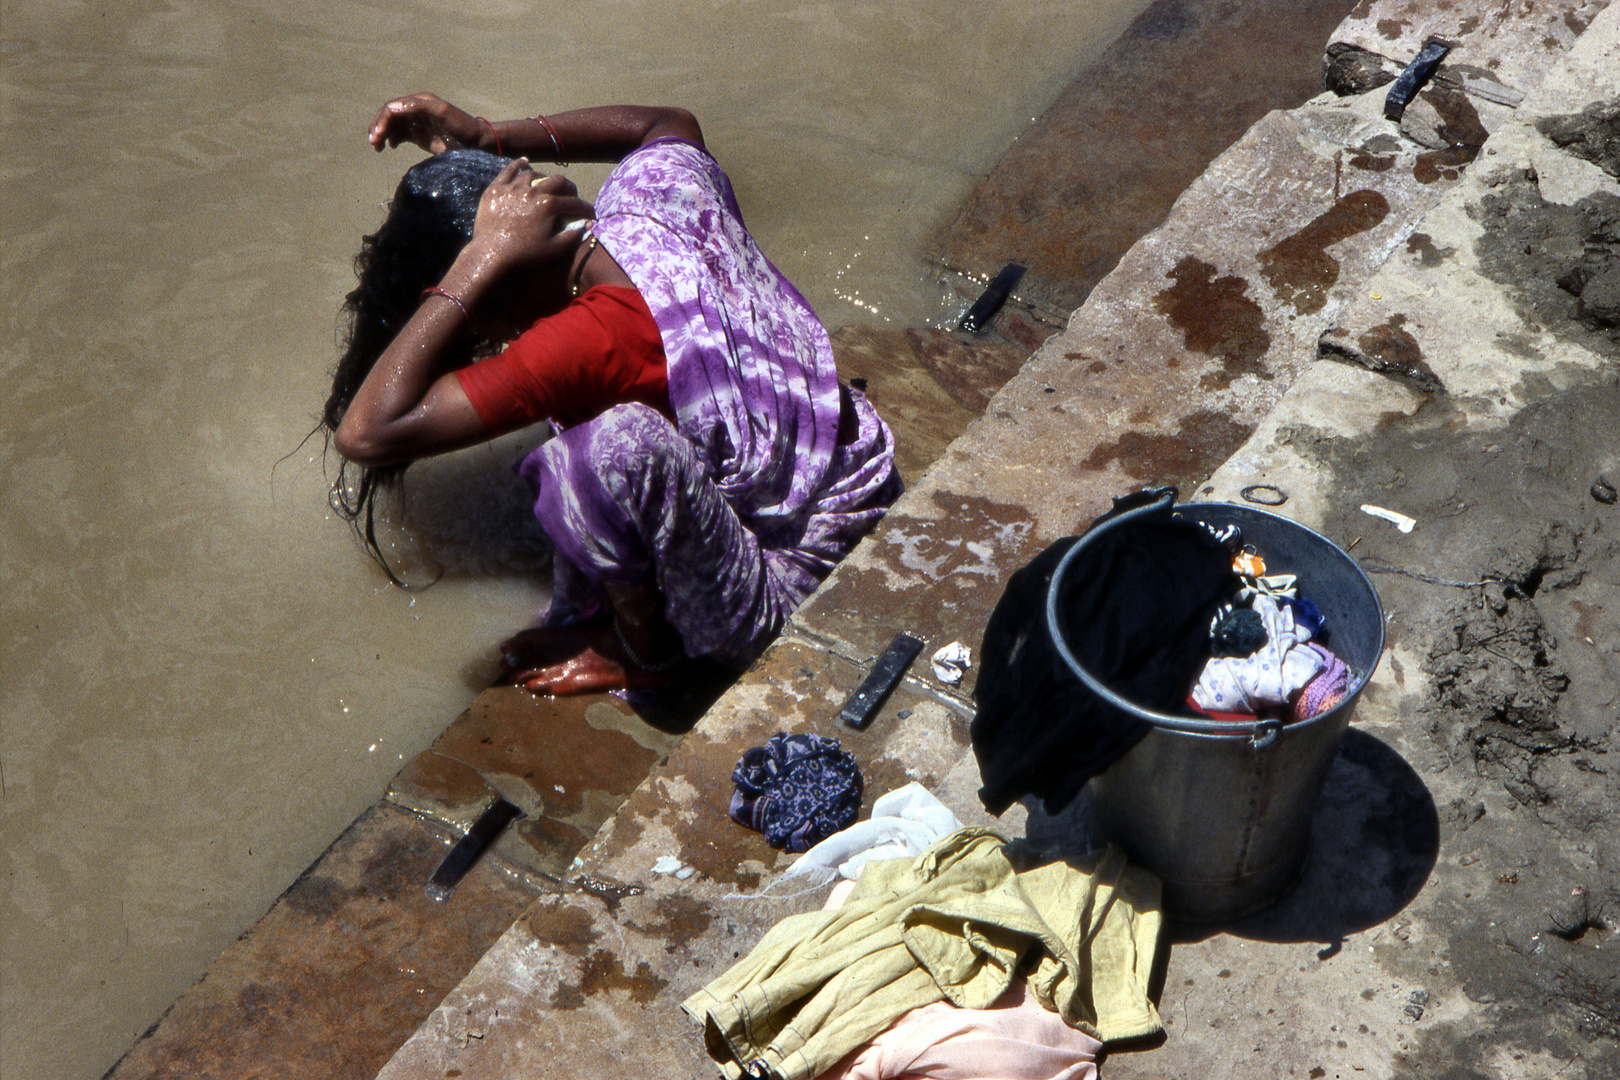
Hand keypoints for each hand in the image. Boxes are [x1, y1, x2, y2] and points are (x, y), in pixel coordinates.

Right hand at [368, 92, 484, 152]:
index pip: (393, 107)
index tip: (378, 135)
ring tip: (377, 147)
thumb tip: (394, 108)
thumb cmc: (463, 127)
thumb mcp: (443, 113)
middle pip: (389, 116)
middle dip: (378, 127)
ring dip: (381, 134)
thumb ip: (419, 107)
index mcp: (420, 101)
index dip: (382, 120)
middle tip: (374, 143)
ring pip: (392, 126)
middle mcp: (416, 110)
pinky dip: (391, 139)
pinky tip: (389, 147)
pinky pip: (399, 135)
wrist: (478, 144)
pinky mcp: (420, 136)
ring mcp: (418, 123)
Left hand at [469, 160, 594, 271]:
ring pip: (533, 175)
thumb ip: (573, 235)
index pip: (573, 203)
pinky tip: (525, 162)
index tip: (590, 213)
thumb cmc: (524, 255)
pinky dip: (518, 164)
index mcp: (549, 206)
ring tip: (547, 183)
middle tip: (571, 193)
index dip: (585, 208)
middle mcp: (532, 191)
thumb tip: (588, 223)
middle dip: (568, 187)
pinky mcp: (496, 189)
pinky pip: (508, 171)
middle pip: (557, 181)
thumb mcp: (554, 249)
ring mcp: (513, 188)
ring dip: (544, 178)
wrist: (490, 254)